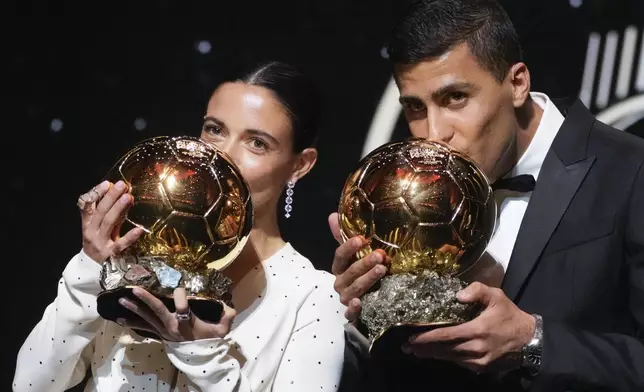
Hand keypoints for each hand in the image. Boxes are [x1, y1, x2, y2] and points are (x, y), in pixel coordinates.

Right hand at [80, 180, 142, 262]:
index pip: (87, 205)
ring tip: (128, 197)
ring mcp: (100, 243)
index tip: (107, 183)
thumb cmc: (98, 243)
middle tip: (122, 185)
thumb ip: (109, 212)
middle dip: (111, 197)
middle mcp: (91, 232)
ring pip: (108, 223)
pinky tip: (139, 230)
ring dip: (118, 209)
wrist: (91, 269)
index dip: (96, 193)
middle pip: (100, 211)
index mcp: (87, 223)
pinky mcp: (110, 254)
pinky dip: (129, 237)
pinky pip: (120, 244)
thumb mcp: (99, 227)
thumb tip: (123, 194)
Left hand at [117, 287, 234, 341]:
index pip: (181, 305)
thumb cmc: (210, 341)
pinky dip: (131, 322)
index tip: (180, 286)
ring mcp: (163, 331)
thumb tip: (229, 306)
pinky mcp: (159, 334)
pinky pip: (143, 327)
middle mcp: (172, 326)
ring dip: (133, 309)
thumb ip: (227, 315)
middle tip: (134, 289)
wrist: (201, 360)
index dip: (180, 294)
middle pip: (157, 311)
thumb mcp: (222, 329)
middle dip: (146, 299)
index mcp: (187, 322)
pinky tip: (119, 318)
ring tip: (121, 299)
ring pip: (146, 318)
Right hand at [328, 212, 387, 321]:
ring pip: (354, 289)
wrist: (366, 302)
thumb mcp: (354, 255)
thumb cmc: (359, 273)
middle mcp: (340, 283)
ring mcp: (346, 299)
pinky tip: (360, 302)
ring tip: (382, 269)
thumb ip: (344, 237)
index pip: (340, 256)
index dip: (349, 247)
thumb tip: (332, 215)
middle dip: (364, 263)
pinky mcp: (353, 315)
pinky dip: (353, 309)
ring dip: (367, 279)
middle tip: (380, 255)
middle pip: (350, 272)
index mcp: (340, 268)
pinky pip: (349, 314)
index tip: (362, 239)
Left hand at [404, 282, 535, 372]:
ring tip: (416, 351)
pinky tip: (436, 353)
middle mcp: (475, 348)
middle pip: (444, 349)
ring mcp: (478, 360)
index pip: (446, 335)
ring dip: (432, 354)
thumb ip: (477, 290)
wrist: (529, 340)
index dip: (427, 337)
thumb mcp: (497, 296)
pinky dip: (446, 357)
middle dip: (424, 348)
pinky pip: (459, 362)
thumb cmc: (509, 315)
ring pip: (450, 357)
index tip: (411, 337)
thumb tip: (457, 295)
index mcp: (477, 330)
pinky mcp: (481, 367)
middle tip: (406, 346)